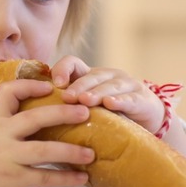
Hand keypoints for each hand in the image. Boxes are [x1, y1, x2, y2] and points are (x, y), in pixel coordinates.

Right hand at [0, 78, 94, 186]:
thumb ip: (12, 128)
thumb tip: (48, 119)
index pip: (8, 93)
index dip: (29, 85)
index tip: (50, 86)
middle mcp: (0, 136)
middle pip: (34, 118)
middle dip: (62, 113)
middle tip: (85, 112)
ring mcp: (6, 157)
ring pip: (43, 150)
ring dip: (70, 151)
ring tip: (90, 153)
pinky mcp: (12, 180)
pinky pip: (44, 177)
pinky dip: (65, 178)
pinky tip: (82, 178)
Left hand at [50, 55, 166, 134]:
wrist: (148, 123)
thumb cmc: (111, 117)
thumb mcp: (89, 110)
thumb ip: (69, 109)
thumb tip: (37, 119)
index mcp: (91, 76)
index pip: (74, 63)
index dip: (63, 69)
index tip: (55, 83)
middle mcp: (109, 76)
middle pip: (92, 76)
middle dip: (78, 86)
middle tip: (67, 97)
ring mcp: (128, 85)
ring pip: (110, 85)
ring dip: (97, 93)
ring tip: (85, 101)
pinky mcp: (143, 99)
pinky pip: (131, 99)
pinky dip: (121, 101)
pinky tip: (111, 104)